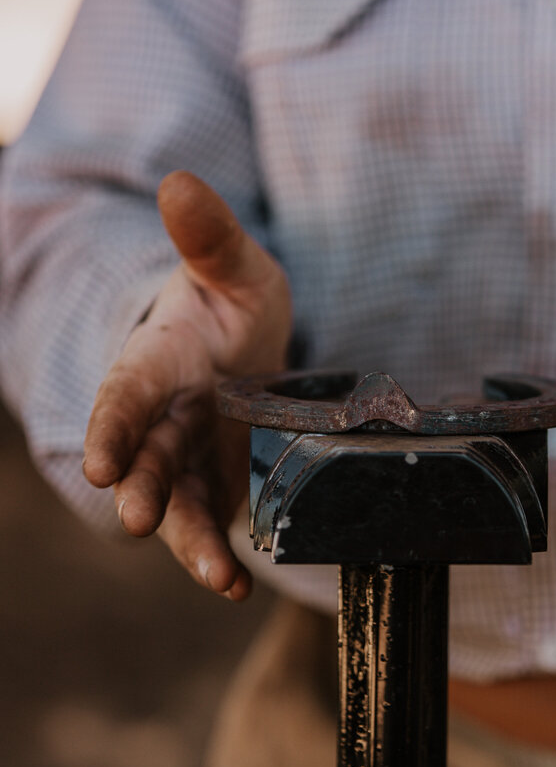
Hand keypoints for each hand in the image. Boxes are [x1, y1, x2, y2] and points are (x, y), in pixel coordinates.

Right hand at [83, 171, 290, 599]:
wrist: (242, 349)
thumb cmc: (228, 306)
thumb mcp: (234, 267)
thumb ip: (210, 236)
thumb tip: (180, 182)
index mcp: (158, 362)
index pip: (126, 394)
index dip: (113, 425)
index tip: (103, 461)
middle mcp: (165, 418)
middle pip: (148, 459)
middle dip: (144, 489)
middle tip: (140, 518)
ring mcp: (192, 458)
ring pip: (181, 502)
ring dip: (190, 539)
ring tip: (215, 574)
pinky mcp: (222, 484)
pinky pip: (217, 521)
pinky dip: (222, 553)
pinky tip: (234, 584)